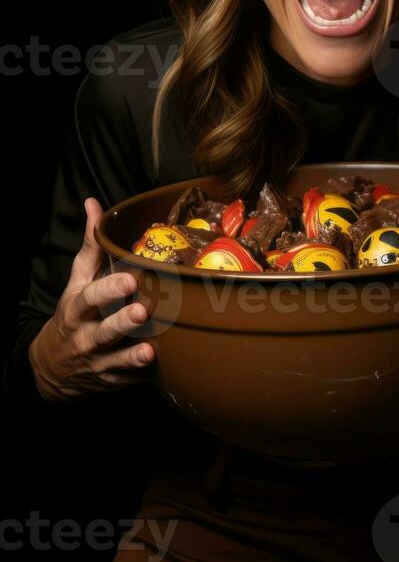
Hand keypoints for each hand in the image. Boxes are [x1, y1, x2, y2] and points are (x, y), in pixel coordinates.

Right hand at [28, 197, 155, 401]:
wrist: (53, 366)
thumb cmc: (74, 314)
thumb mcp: (77, 281)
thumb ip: (91, 245)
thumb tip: (95, 204)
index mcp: (78, 309)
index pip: (92, 298)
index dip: (109, 289)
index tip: (129, 279)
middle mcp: (86, 337)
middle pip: (105, 330)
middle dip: (122, 322)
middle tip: (142, 312)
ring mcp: (98, 362)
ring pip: (116, 360)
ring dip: (133, 355)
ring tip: (150, 350)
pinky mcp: (110, 380)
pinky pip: (127, 380)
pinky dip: (140, 375)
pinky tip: (159, 369)